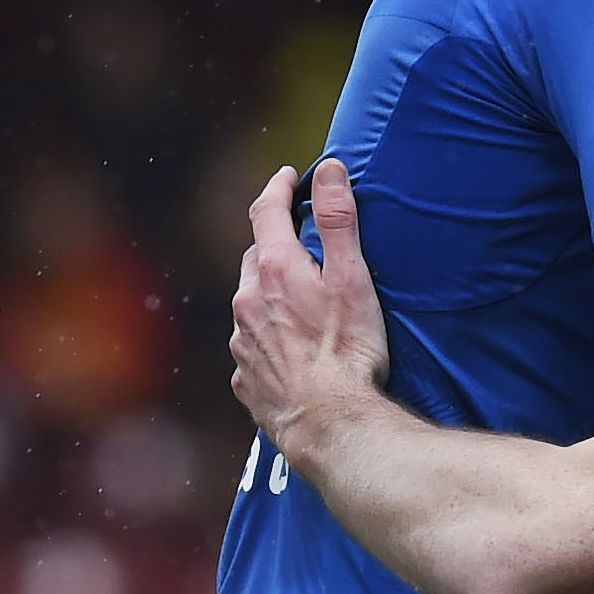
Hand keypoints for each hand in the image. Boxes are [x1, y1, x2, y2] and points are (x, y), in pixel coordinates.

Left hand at [229, 158, 390, 464]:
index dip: (279, 188)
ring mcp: (242, 342)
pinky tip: (291, 346)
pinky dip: (268, 334)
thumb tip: (329, 169)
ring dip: (270, 292)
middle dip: (276, 244)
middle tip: (303, 241)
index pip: (266, 211)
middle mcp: (247, 302)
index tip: (289, 176)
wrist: (328, 425)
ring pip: (251, 302)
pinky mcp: (245, 378)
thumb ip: (338, 219)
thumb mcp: (351, 277)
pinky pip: (252, 344)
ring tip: (301, 299)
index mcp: (274, 270)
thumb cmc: (347, 350)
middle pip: (257, 257)